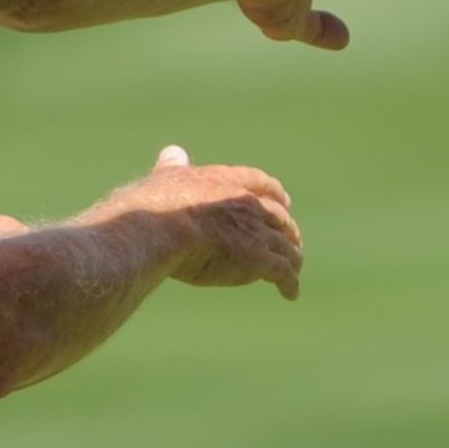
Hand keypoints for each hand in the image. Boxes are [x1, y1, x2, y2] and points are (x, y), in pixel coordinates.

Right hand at [94, 146, 303, 299]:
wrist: (160, 229)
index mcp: (226, 182)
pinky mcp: (258, 260)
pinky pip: (282, 272)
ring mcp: (256, 232)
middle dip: (288, 229)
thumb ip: (173, 167)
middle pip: (279, 217)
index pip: (260, 183)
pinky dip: (290, 284)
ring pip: (285, 246)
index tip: (284, 201)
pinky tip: (291, 294)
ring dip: (292, 259)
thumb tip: (172, 153)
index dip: (275, 193)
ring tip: (294, 271)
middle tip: (292, 239)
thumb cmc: (154, 206)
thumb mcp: (164, 178)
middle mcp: (247, 204)